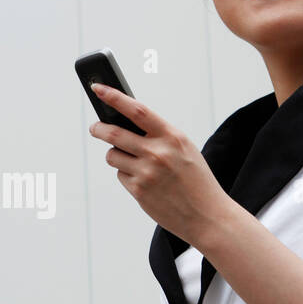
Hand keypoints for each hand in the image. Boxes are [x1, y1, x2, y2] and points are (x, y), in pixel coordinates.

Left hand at [87, 84, 233, 247]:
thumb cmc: (196, 179)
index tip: (98, 88)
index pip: (136, 110)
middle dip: (98, 128)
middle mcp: (157, 152)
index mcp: (172, 136)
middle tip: (95, 127)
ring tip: (130, 159)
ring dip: (115, 154)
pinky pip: (120, 174)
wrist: (207, 215)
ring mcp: (146, 172)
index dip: (114, 97)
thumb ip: (159, 135)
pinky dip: (126, 174)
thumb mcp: (184, 149)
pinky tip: (144, 181)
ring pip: (112, 155)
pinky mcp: (138, 191)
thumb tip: (125, 123)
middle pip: (113, 133)